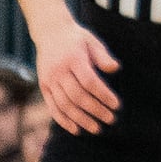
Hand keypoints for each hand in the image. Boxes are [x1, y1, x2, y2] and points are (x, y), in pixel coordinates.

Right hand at [31, 8, 124, 133]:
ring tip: (96, 129)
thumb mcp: (92, 41)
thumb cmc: (76, 38)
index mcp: (73, 58)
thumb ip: (103, 56)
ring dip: (81, 119)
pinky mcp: (44, 86)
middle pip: (77, 96)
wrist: (50, 32)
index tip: (116, 105)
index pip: (89, 82)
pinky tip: (76, 129)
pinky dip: (64, 120)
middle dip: (95, 110)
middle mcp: (59, 71)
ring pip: (64, 105)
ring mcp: (49, 80)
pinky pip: (53, 107)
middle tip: (111, 119)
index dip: (103, 95)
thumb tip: (115, 68)